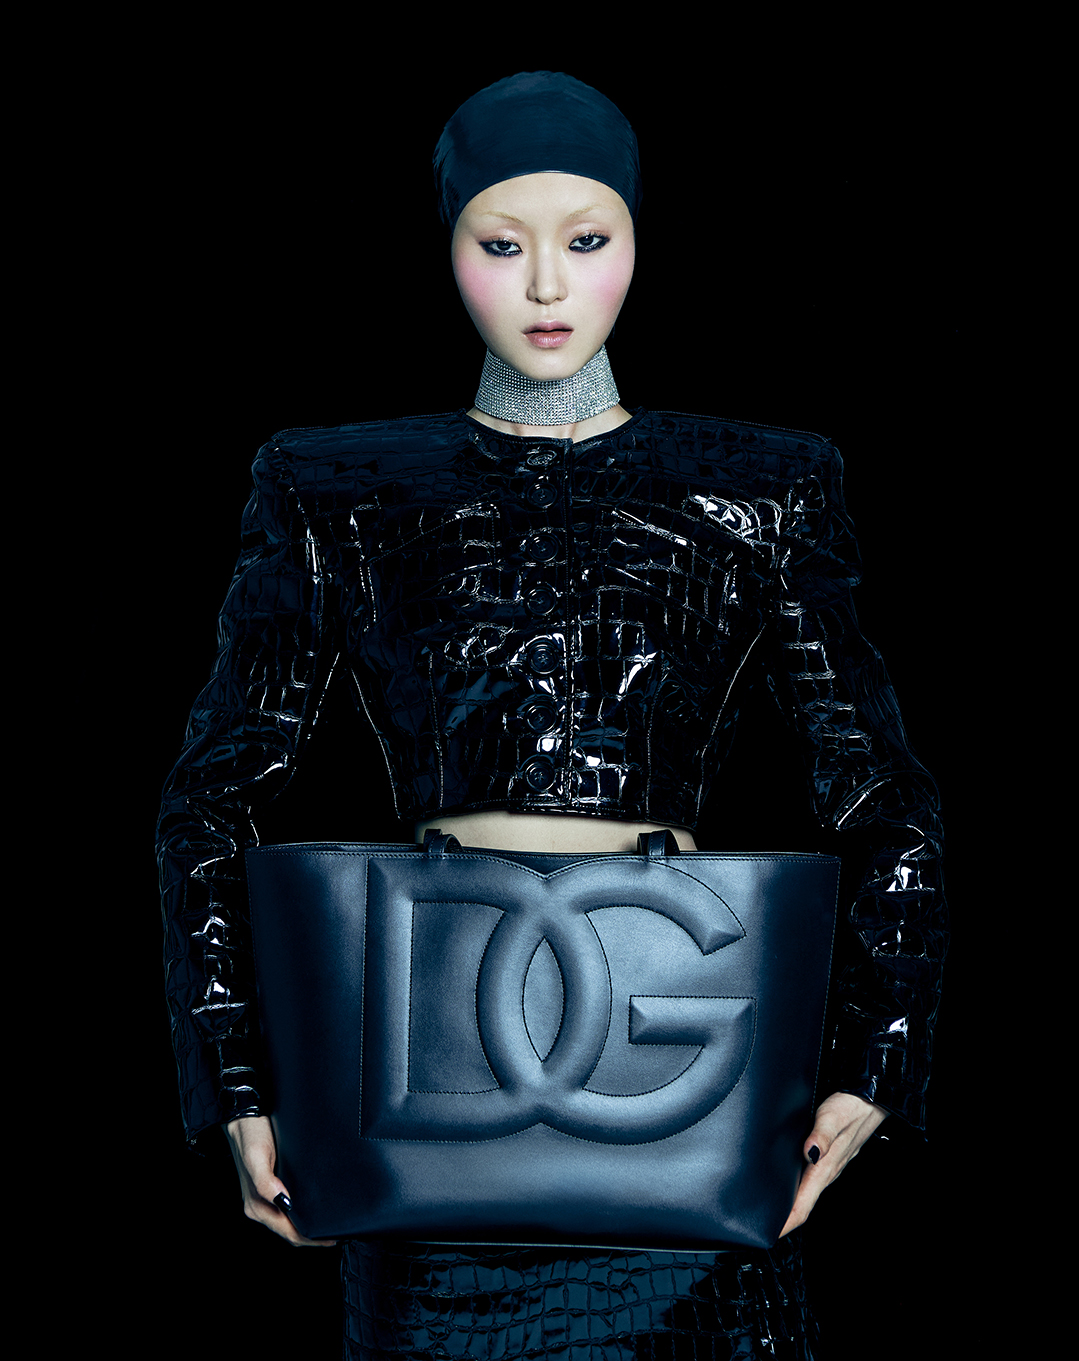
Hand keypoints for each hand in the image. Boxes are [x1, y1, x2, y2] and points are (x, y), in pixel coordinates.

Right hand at [225, 1115, 336, 1246]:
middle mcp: (258, 1206)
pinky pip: (285, 1210)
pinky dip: (300, 1214)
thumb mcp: (257, 1156)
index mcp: (256, 1204)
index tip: (330, 1238)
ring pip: (287, 1222)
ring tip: (327, 1224)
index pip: (287, 1231)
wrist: (242, 1116)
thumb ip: (266, 1183)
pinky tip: (312, 1208)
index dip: (309, 1238)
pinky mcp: (267, 1188)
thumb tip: (285, 1202)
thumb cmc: (250, 1133)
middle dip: (310, 1236)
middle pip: (288, 1231)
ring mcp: (262, 1199)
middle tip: (334, 1233)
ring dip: (305, 1226)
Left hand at [778, 1092, 888, 1237]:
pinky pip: (809, 1183)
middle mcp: (826, 1173)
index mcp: (825, 1168)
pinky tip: (784, 1187)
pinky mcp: (827, 1160)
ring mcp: (827, 1168)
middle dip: (782, 1220)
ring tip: (768, 1213)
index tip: (768, 1235)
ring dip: (788, 1207)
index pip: (802, 1206)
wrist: (871, 1102)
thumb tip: (809, 1152)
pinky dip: (794, 1191)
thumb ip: (821, 1135)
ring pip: (805, 1195)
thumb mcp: (832, 1116)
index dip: (785, 1224)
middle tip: (759, 1228)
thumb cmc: (851, 1107)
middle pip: (801, 1206)